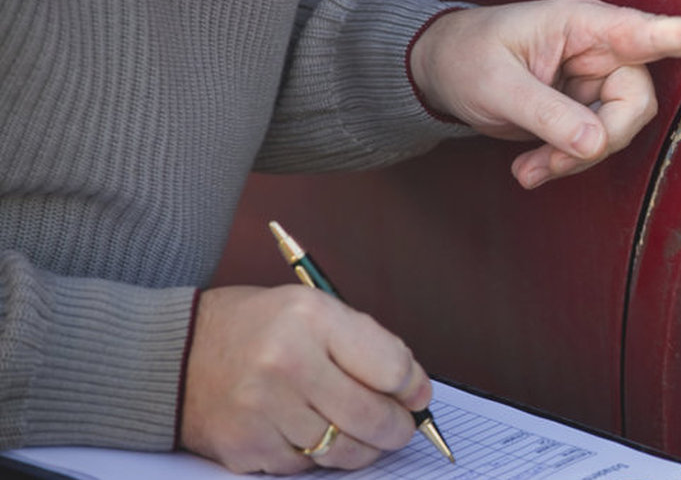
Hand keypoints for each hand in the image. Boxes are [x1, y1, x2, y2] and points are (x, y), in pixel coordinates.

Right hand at [180, 285, 430, 473]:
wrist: (172, 355)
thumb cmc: (254, 329)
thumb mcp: (311, 310)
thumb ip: (365, 344)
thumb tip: (414, 390)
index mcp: (311, 318)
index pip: (391, 367)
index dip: (413, 387)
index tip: (415, 394)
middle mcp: (286, 362)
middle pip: (372, 416)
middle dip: (397, 428)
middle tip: (400, 427)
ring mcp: (263, 409)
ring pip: (343, 450)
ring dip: (362, 448)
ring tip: (359, 432)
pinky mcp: (246, 447)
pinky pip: (305, 468)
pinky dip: (316, 457)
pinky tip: (308, 434)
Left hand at [410, 0, 680, 188]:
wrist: (440, 72)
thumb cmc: (466, 57)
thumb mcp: (499, 87)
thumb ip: (547, 115)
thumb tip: (595, 145)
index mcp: (581, 24)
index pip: (648, 30)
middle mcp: (597, 50)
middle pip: (636, 102)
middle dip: (600, 140)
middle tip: (552, 161)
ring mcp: (592, 81)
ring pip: (616, 130)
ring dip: (574, 159)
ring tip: (528, 169)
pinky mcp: (583, 108)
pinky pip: (594, 143)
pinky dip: (565, 162)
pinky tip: (530, 168)